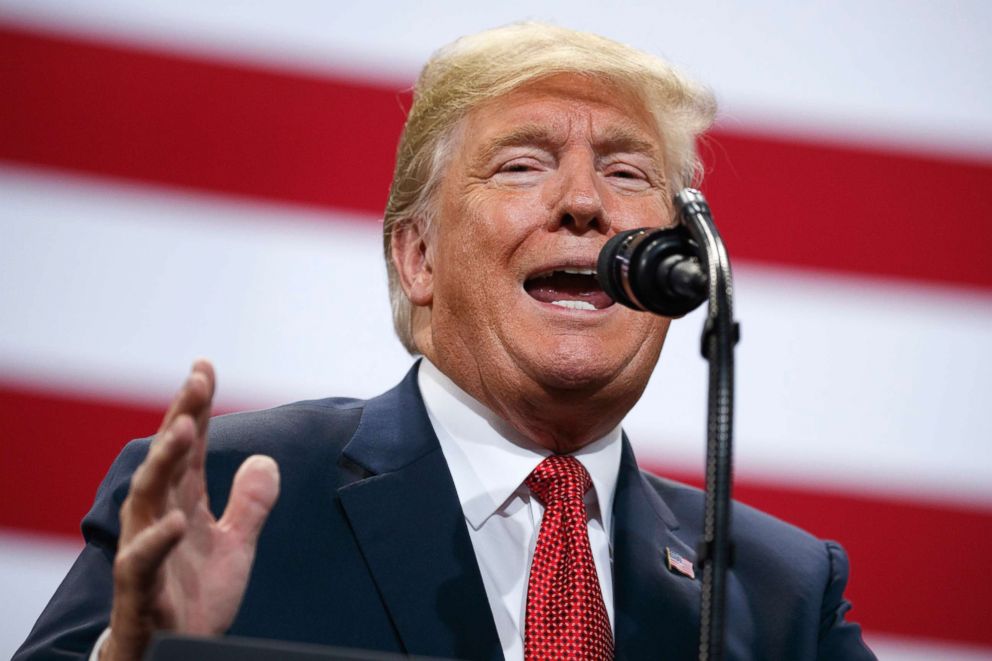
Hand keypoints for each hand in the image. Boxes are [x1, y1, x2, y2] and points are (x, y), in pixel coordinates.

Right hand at [101, 360, 279, 660]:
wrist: (175, 654)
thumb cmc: (195, 598)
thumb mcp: (236, 545)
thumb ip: (250, 503)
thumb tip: (265, 459)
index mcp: (182, 504)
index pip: (188, 447)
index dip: (195, 407)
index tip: (204, 366)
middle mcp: (158, 518)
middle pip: (167, 459)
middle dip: (181, 417)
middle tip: (197, 380)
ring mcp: (145, 551)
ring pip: (147, 497)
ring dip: (164, 461)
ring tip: (186, 428)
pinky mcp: (140, 590)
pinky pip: (142, 562)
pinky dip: (157, 540)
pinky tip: (176, 520)